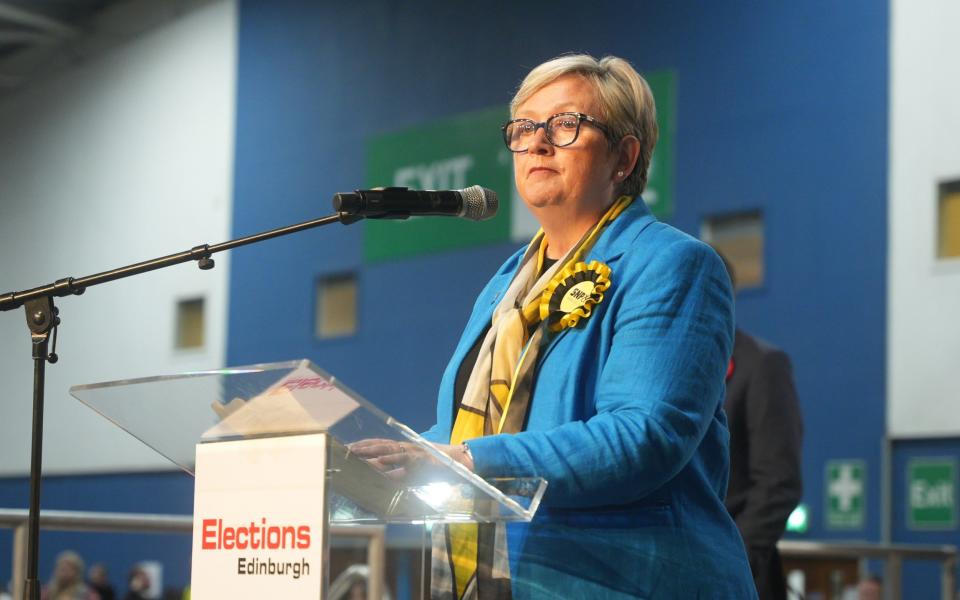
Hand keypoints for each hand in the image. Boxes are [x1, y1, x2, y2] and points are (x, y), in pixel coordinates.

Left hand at [347, 439, 473, 478]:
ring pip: (388, 448)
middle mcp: (405, 447)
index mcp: (403, 449)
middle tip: (345, 450)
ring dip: (371, 450)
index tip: (348, 447)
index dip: (364, 445)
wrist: (457, 464)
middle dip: (362, 447)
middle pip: (380, 444)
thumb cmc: (434, 468)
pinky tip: (380, 459)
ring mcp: (412, 451)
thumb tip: (381, 480)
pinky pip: (403, 457)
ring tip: (356, 452)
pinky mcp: (420, 458)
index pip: (380, 444)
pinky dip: (391, 458)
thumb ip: (397, 474)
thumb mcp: (412, 472)